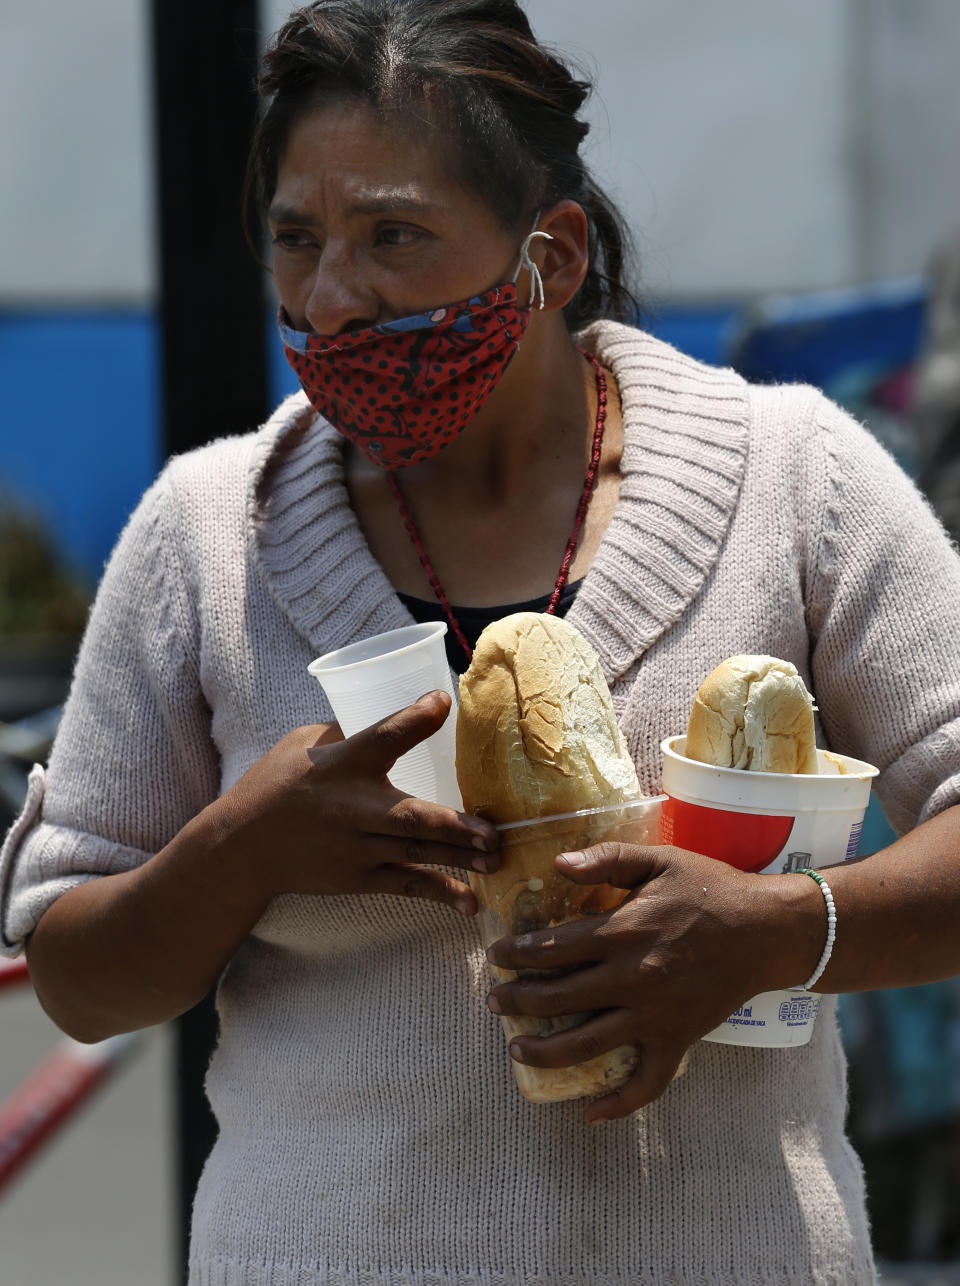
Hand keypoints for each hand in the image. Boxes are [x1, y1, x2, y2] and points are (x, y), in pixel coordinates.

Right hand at [216, 690, 497, 914]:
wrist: (242, 848)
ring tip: (497, 857)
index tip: (443, 701)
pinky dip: (440, 892)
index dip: (415, 718)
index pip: (382, 737)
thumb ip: (350, 732)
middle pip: (410, 816)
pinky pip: (406, 884)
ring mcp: (357, 848)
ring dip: (459, 857)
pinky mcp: (359, 877)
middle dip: (454, 825)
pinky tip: (471, 902)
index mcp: (340, 765)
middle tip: (492, 830)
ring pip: (416, 852)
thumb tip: (404, 714)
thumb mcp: (305, 745)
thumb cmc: (279, 784)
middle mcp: (352, 809)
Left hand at [486, 842, 803, 1119]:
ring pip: (588, 1044)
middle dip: (518, 1002)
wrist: (765, 930)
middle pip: (560, 998)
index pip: (554, 948)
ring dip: (546, 1050)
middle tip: (493, 1001)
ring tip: (516, 1050)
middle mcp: (633, 978)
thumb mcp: (659, 859)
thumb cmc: (710, 888)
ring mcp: (655, 1015)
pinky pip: (647, 1082)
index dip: (518, 953)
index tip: (496, 956)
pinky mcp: (678, 1040)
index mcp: (623, 931)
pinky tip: (590, 1113)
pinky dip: (619, 1104)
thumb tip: (558, 864)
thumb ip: (607, 859)